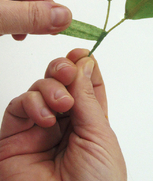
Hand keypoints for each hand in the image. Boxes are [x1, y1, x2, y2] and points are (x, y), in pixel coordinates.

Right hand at [0, 49, 126, 180]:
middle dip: (64, 69)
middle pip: (60, 81)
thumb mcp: (99, 134)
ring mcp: (38, 128)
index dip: (84, 66)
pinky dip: (31, 103)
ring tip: (61, 105)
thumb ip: (87, 98)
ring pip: (39, 88)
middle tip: (68, 70)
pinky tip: (45, 118)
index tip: (84, 53)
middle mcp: (63, 122)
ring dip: (50, 87)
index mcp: (88, 121)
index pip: (85, 85)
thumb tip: (85, 62)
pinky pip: (18, 106)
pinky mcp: (14, 137)